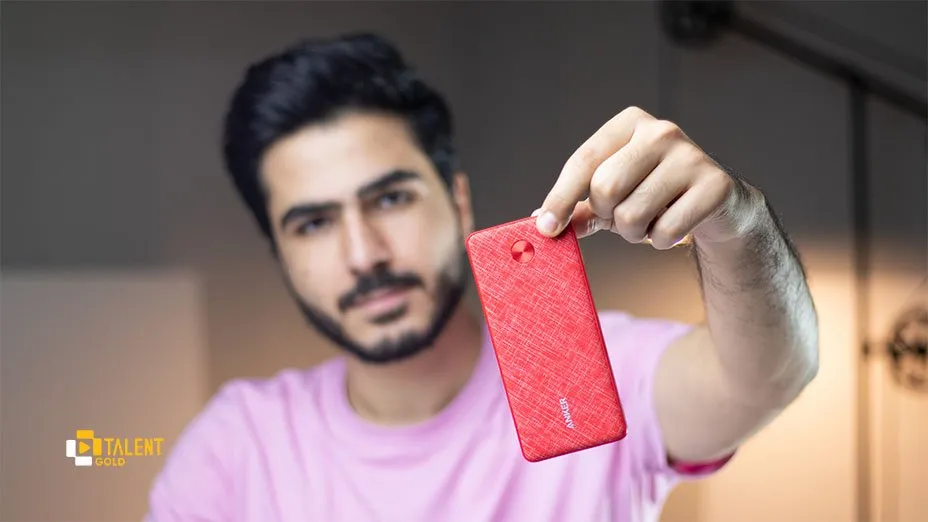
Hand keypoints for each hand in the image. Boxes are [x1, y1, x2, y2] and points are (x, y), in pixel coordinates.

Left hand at [535, 106, 765, 248]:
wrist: (718, 204)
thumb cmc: (655, 195)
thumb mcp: (613, 197)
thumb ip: (579, 207)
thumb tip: (541, 221)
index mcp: (629, 123)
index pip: (583, 162)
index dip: (560, 199)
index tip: (546, 228)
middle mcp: (661, 131)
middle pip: (606, 188)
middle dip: (608, 215)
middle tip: (623, 217)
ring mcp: (691, 155)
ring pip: (632, 215)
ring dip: (633, 233)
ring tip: (651, 220)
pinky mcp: (716, 184)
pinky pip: (665, 231)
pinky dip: (660, 241)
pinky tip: (673, 226)